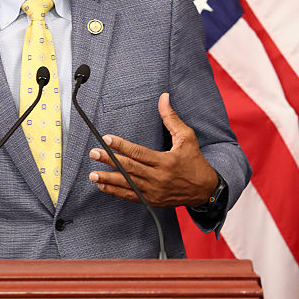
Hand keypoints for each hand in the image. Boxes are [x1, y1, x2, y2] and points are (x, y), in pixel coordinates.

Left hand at [88, 93, 216, 207]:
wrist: (205, 190)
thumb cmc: (195, 161)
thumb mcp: (187, 137)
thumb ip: (171, 118)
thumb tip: (163, 98)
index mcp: (166, 161)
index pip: (139, 152)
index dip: (122, 146)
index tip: (107, 139)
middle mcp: (158, 177)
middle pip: (129, 168)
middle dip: (110, 160)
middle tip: (94, 153)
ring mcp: (154, 191)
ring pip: (127, 184)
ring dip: (109, 179)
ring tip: (93, 174)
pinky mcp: (152, 200)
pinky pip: (131, 196)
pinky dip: (116, 191)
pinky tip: (103, 185)